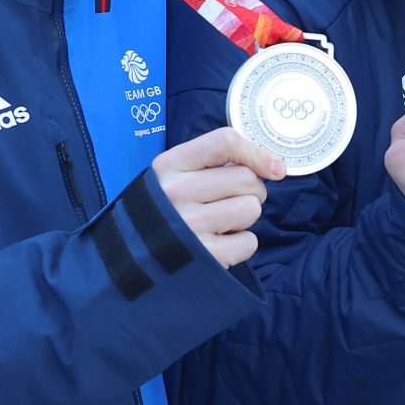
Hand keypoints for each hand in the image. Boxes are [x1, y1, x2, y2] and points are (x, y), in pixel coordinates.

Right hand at [152, 128, 286, 268]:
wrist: (128, 262)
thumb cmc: (164, 212)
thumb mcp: (173, 177)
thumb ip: (214, 164)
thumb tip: (275, 168)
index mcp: (169, 165)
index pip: (224, 142)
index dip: (256, 153)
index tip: (273, 169)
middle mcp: (176, 192)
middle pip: (246, 179)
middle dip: (251, 192)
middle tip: (230, 203)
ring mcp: (189, 225)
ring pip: (251, 209)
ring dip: (244, 218)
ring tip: (220, 225)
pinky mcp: (204, 256)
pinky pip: (249, 242)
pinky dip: (241, 245)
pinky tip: (218, 245)